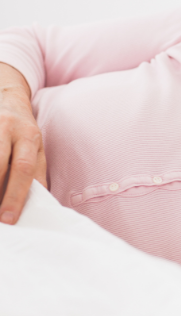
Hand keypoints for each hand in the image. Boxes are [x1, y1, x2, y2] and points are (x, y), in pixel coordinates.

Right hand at [0, 63, 47, 224]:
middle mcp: (8, 128)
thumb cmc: (24, 132)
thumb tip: (42, 204)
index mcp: (30, 137)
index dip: (17, 194)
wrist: (7, 96)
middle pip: (0, 164)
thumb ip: (37, 173)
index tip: (10, 218)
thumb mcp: (37, 148)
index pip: (24, 169)